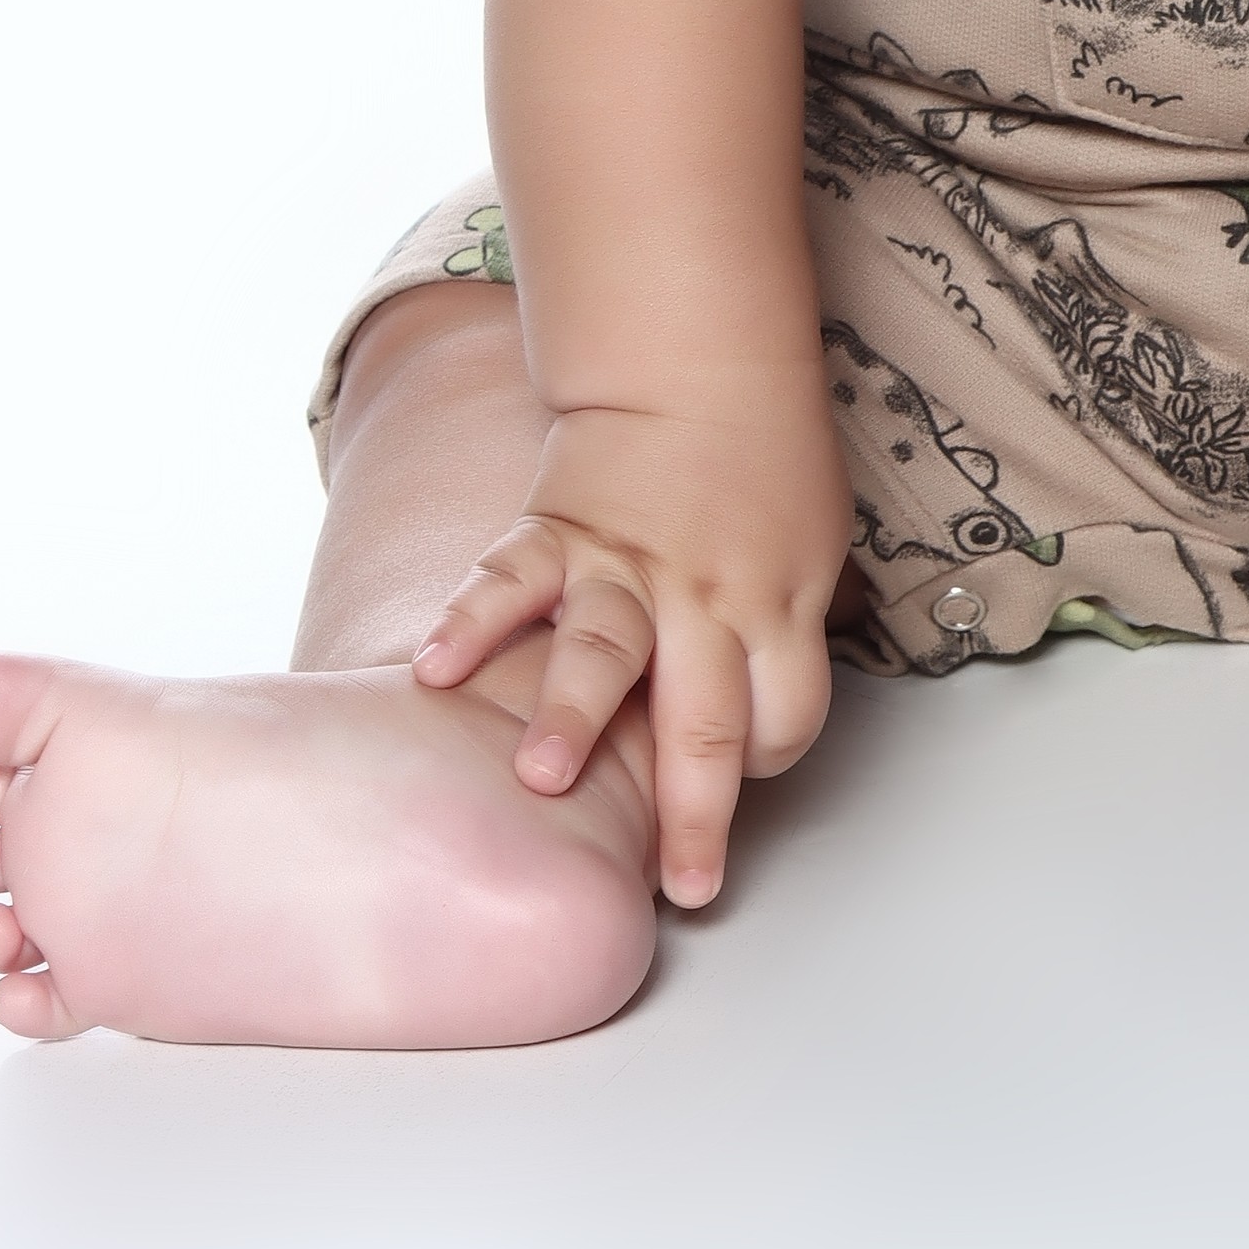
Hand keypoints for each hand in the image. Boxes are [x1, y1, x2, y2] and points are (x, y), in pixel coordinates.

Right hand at [410, 396, 852, 906]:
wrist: (701, 361)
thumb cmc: (764, 456)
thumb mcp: (814, 543)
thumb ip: (789, 626)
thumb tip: (777, 704)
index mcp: (774, 607)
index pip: (784, 717)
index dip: (765, 765)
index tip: (736, 795)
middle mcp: (703, 600)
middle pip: (707, 719)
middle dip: (694, 813)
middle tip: (683, 887)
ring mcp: (626, 567)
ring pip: (603, 652)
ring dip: (571, 716)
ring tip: (541, 781)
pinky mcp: (560, 531)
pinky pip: (510, 578)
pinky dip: (469, 621)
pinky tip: (435, 669)